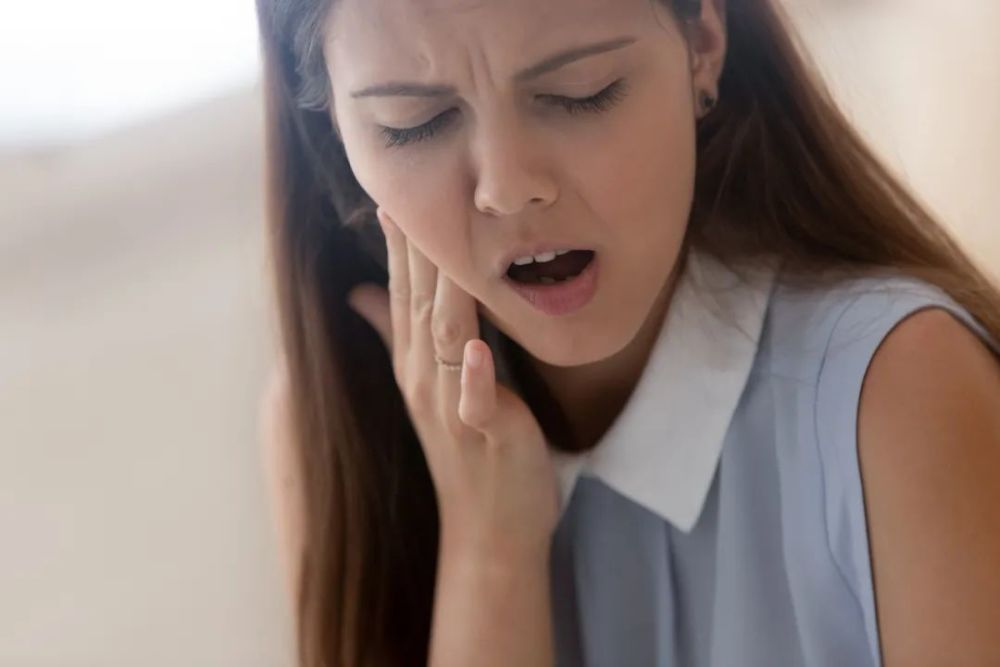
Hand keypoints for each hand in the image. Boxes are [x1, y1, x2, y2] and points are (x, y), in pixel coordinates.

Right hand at [347, 207, 559, 564]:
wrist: (489, 527)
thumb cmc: (469, 448)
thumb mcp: (428, 383)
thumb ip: (396, 333)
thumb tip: (362, 291)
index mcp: (416, 361)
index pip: (403, 290)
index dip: (400, 243)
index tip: (394, 189)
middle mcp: (424, 378)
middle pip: (417, 303)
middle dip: (416, 250)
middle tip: (411, 193)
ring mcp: (451, 407)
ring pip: (444, 339)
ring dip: (442, 293)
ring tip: (445, 247)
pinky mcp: (485, 434)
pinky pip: (475, 401)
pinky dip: (473, 375)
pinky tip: (475, 350)